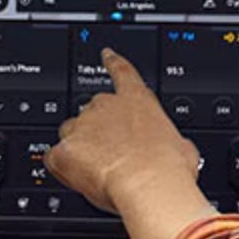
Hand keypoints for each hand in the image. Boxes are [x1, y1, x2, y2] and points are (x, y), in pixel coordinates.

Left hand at [48, 49, 201, 215]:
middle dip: (97, 131)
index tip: (106, 54)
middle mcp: (105, 106)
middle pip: (91, 111)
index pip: (122, 71)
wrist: (149, 185)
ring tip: (97, 171)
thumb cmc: (168, 168)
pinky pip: (55, 158)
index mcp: (138, 101)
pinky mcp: (65, 150)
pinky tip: (79, 179)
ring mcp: (82, 126)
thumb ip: (172, 141)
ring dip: (79, 149)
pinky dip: (64, 168)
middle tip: (113, 156)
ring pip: (71, 133)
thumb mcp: (183, 149)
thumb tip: (175, 149)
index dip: (113, 61)